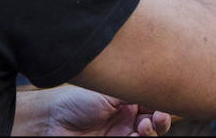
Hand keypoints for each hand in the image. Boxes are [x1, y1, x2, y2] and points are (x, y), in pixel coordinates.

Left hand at [41, 85, 171, 135]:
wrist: (52, 121)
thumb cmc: (77, 102)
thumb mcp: (109, 92)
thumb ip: (132, 90)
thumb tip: (156, 83)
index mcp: (127, 103)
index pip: (153, 104)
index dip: (162, 104)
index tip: (163, 102)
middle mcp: (127, 121)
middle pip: (156, 124)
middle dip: (161, 122)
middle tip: (157, 117)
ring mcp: (121, 137)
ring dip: (151, 134)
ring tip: (143, 126)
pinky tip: (134, 136)